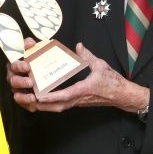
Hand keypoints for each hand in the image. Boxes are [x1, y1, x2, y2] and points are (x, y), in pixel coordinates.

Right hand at [7, 38, 39, 111]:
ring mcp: (17, 90)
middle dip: (21, 82)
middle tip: (31, 82)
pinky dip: (28, 105)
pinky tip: (34, 105)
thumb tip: (30, 42)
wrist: (43, 73)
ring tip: (33, 97)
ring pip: (17, 94)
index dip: (19, 66)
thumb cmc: (35, 61)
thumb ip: (30, 45)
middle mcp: (14, 78)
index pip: (14, 65)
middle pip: (13, 81)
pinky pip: (23, 104)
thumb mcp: (34, 50)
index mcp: (15, 65)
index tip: (27, 66)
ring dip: (24, 96)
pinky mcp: (23, 99)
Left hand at [26, 43, 146, 113]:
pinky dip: (53, 104)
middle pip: (58, 106)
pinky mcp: (80, 103)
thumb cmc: (113, 81)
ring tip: (33, 101)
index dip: (51, 96)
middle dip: (43, 105)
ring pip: (60, 107)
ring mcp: (79, 102)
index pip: (65, 95)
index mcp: (84, 89)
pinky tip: (46, 100)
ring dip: (47, 106)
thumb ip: (87, 56)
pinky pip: (64, 105)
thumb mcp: (100, 65)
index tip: (39, 96)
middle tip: (29, 100)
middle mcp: (79, 99)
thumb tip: (78, 46)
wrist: (122, 95)